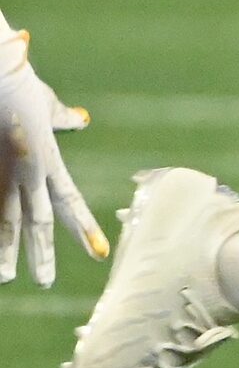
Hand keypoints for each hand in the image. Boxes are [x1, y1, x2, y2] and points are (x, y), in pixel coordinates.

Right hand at [0, 31, 108, 286]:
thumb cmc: (19, 84)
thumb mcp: (46, 103)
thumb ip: (62, 119)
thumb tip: (81, 119)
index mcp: (48, 161)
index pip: (70, 203)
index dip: (84, 229)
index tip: (99, 253)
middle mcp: (26, 174)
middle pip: (37, 222)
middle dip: (42, 253)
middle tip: (46, 282)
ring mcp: (0, 175)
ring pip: (5, 222)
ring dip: (6, 252)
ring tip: (6, 278)